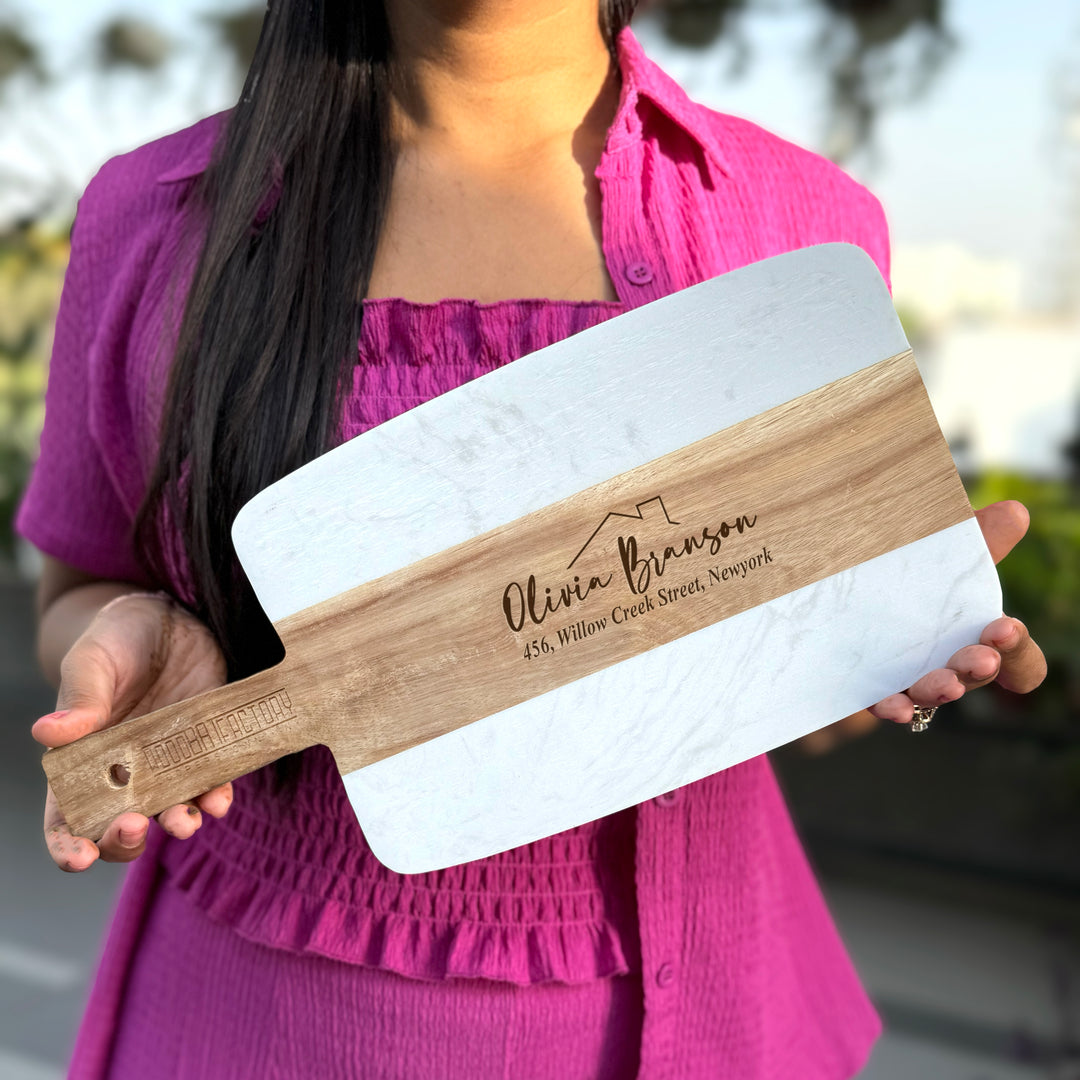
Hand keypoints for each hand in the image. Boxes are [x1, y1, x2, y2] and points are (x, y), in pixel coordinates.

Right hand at [32, 593, 232, 870]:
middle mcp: (125, 773)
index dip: (69, 846)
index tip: (79, 858)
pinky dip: (215, 796)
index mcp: (80, 761)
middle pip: (119, 827)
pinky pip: (212, 782)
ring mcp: (169, 764)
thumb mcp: (93, 660)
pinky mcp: (206, 747)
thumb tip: (48, 732)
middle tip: (133, 826)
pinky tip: (218, 799)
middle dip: (124, 840)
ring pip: (170, 812)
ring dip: (177, 823)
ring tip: (184, 821)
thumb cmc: (118, 640)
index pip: (66, 818)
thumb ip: (80, 697)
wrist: (170, 618)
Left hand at [869, 499, 1046, 723]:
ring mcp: (912, 677)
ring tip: (945, 684)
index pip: (1017, 656)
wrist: (845, 578)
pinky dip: (893, 706)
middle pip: (977, 674)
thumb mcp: (942, 548)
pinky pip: (885, 703)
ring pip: (934, 693)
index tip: (1005, 628)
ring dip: (943, 688)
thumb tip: (1016, 511)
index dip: (1017, 650)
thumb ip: (978, 536)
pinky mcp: (873, 684)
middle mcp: (951, 662)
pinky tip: (895, 706)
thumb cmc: (912, 568)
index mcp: (978, 634)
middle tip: (981, 657)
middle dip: (979, 665)